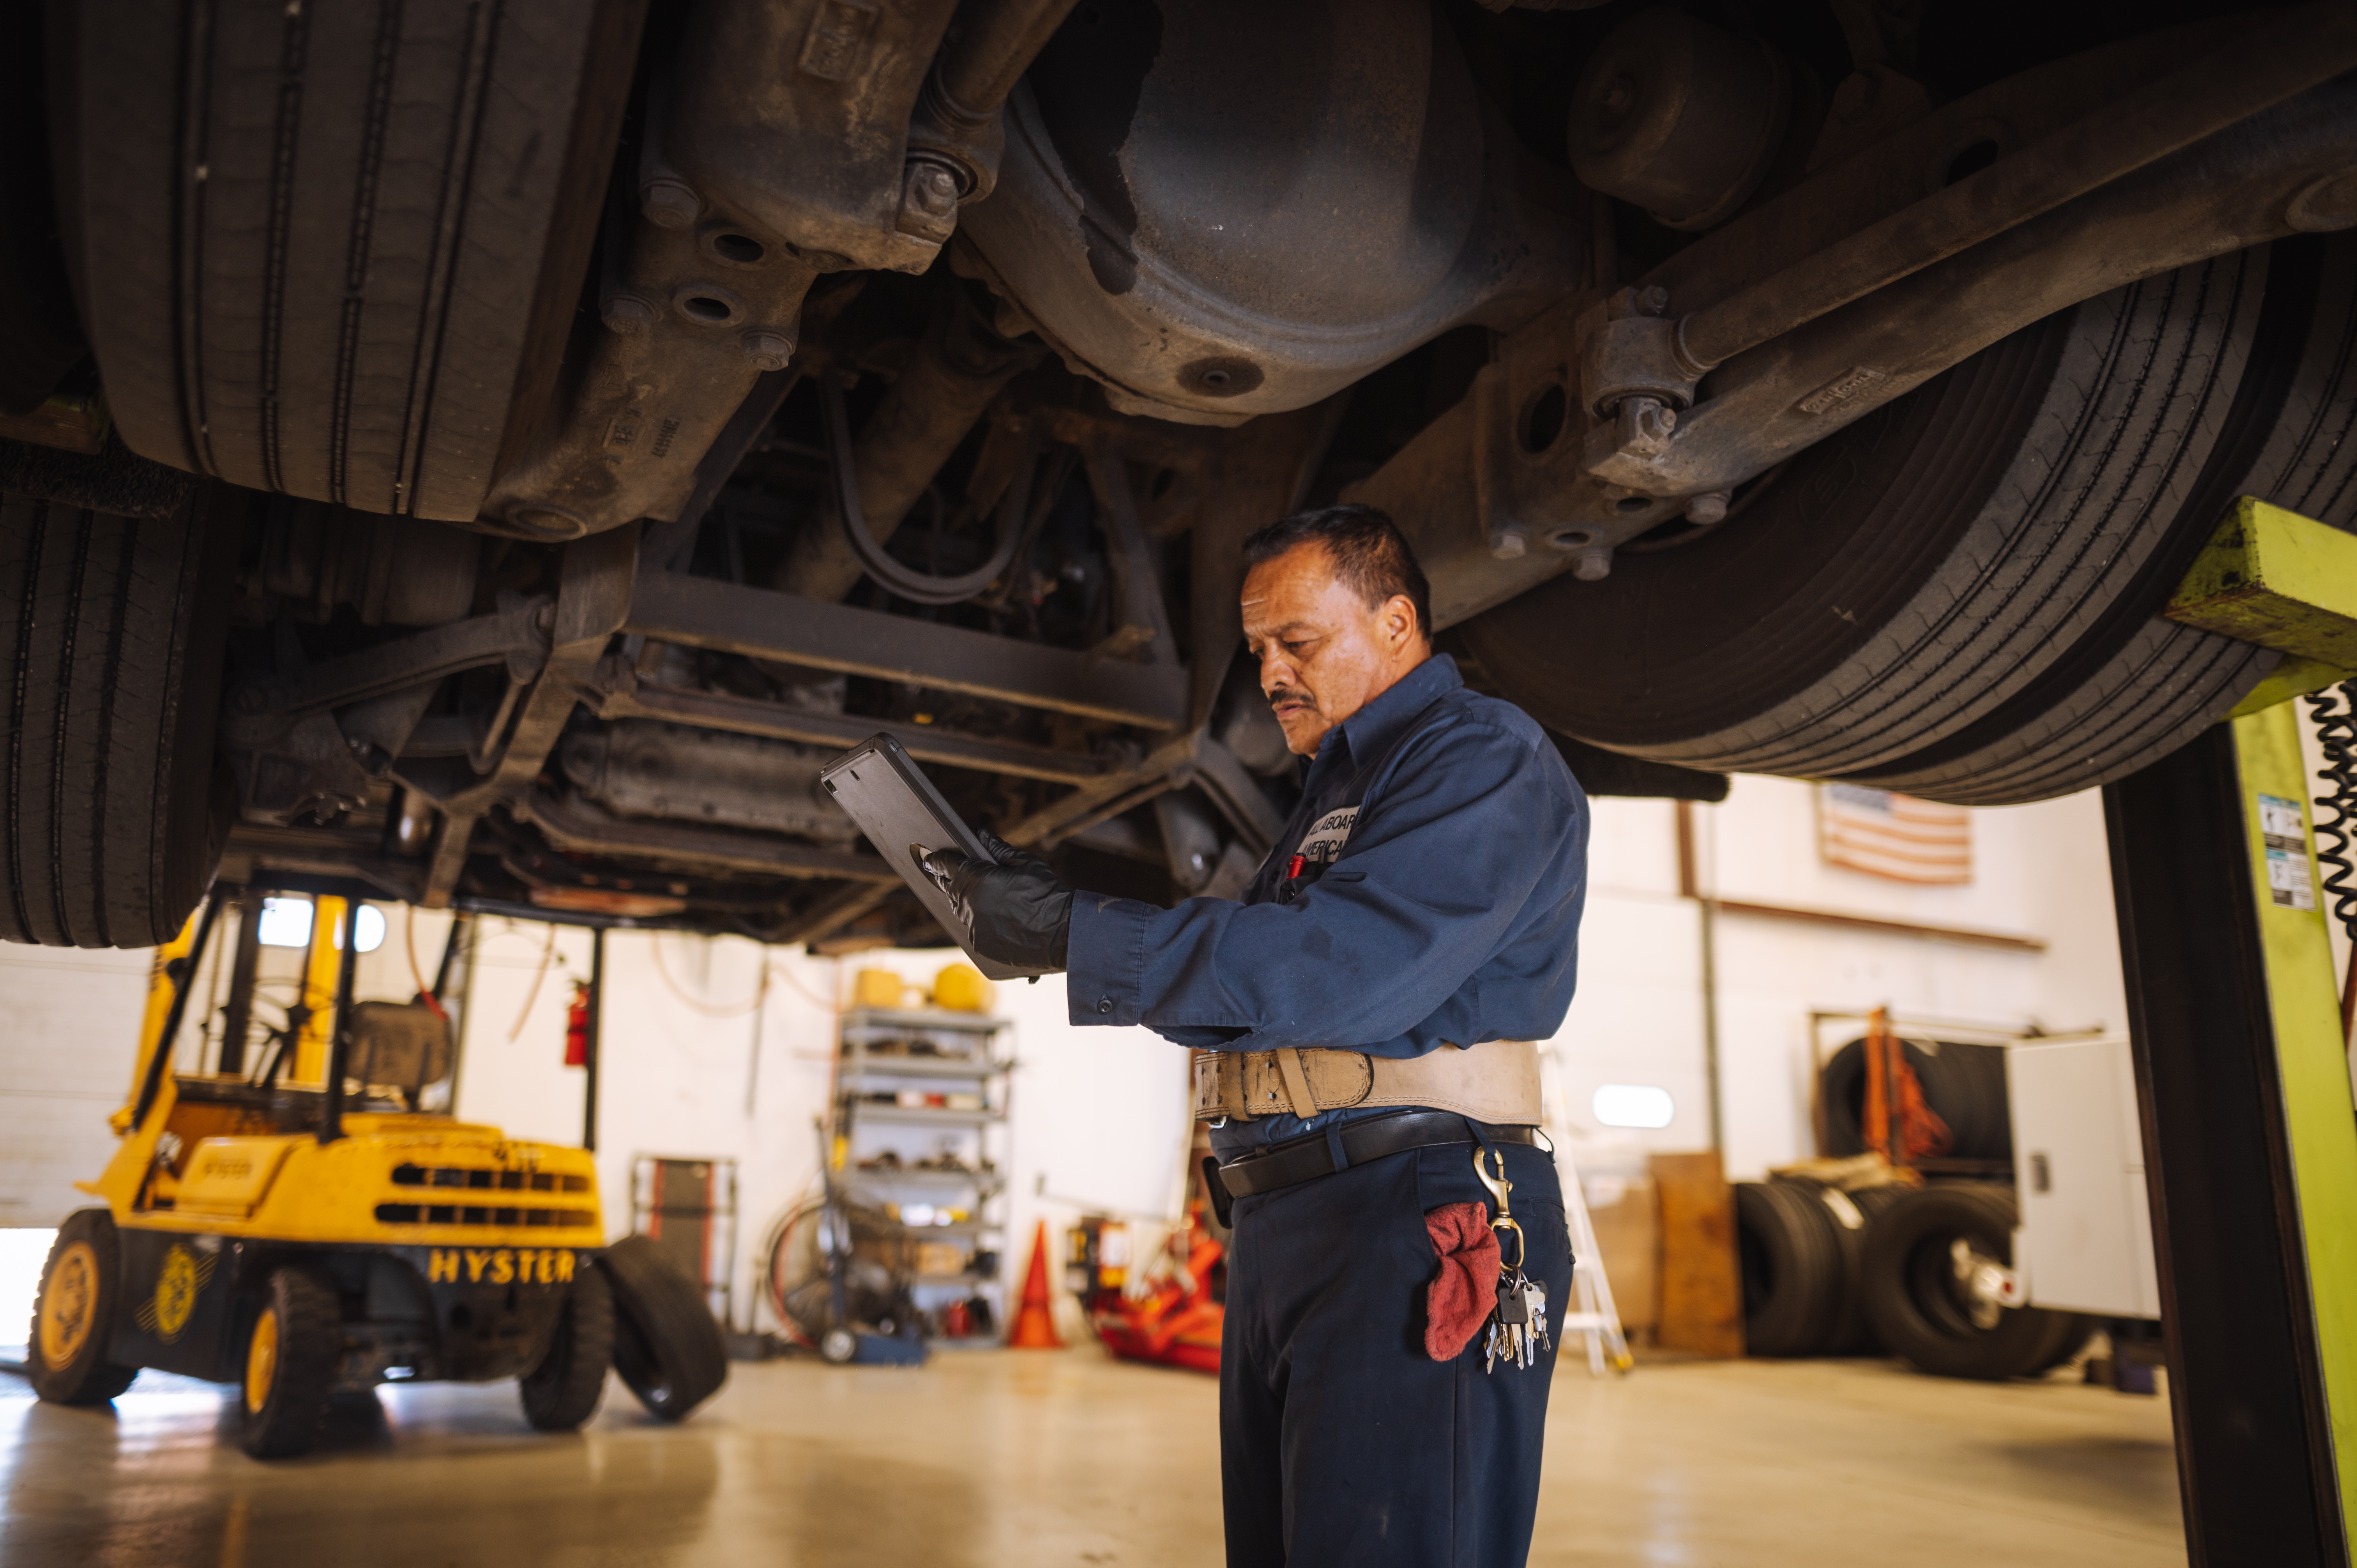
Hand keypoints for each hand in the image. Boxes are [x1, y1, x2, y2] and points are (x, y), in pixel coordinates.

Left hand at [921, 832, 1071, 970]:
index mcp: (976, 879)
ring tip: (976, 894)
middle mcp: (969, 904)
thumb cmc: (1048, 895)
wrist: (1064, 934)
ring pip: (960, 910)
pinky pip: (972, 929)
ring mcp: (973, 927)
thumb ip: (999, 849)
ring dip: (964, 900)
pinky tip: (992, 916)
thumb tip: (981, 834)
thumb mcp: (1026, 863)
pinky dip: (978, 920)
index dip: (936, 860)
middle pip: (949, 888)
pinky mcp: (981, 946)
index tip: (929, 858)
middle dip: (948, 879)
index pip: (946, 865)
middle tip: (949, 873)